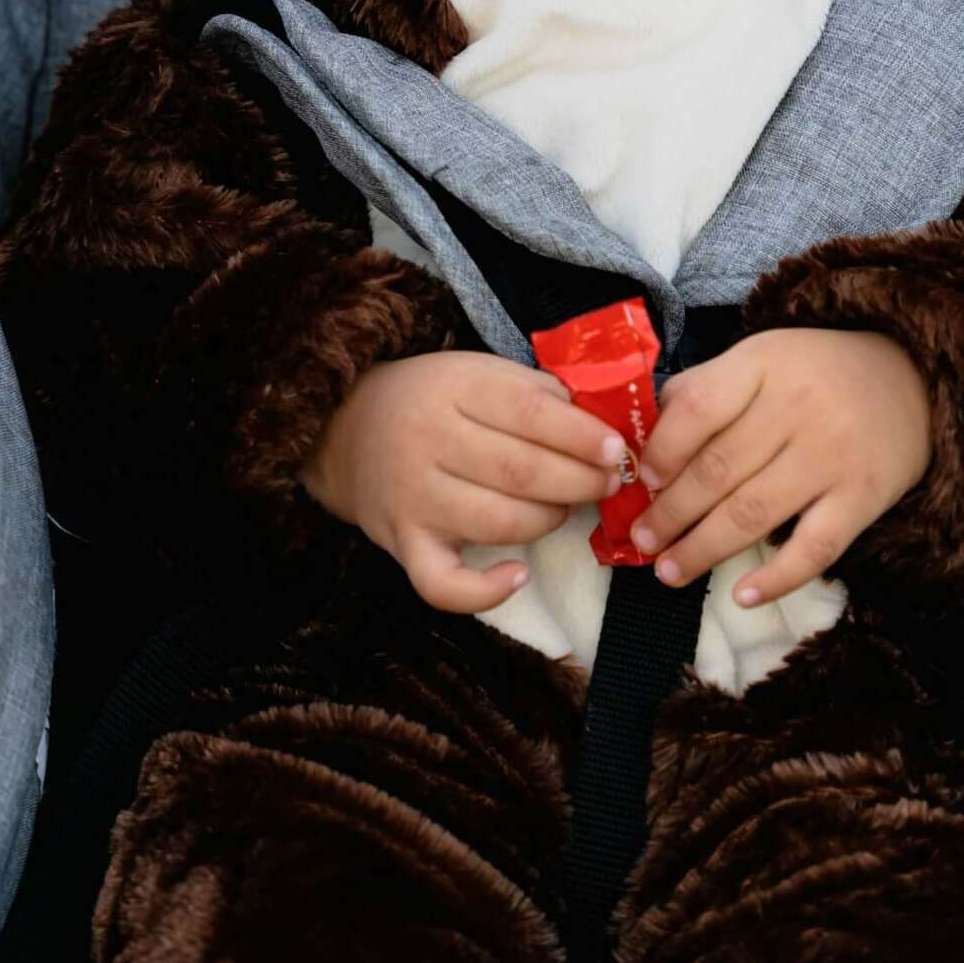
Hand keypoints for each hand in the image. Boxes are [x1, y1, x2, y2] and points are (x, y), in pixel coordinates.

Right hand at [301, 349, 627, 614]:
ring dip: (548, 521)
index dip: (583, 437)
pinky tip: (516, 575)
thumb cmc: (432, 399)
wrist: (346, 430)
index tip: (618, 451)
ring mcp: (414, 498)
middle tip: (608, 484)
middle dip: (580, 482)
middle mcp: (429, 441)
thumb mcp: (478, 371)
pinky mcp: (403, 545)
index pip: (530, 413)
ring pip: (498, 524)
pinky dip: (485, 591)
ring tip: (564, 509)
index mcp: (454, 388)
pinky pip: (444, 585)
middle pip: (521, 471)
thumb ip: (536, 392)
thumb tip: (601, 428)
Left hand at [627, 327, 931, 606]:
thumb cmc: (814, 375)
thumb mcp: (759, 360)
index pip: (699, 408)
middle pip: (719, 469)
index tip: (639, 481)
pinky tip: (742, 597)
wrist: (911, 380)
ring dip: (703, 549)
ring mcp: (832, 457)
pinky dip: (777, 578)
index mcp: (762, 366)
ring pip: (754, 513)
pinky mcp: (862, 499)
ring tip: (669, 572)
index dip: (661, 451)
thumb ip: (704, 392)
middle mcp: (797, 409)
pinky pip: (815, 548)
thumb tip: (642, 444)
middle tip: (641, 541)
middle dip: (670, 513)